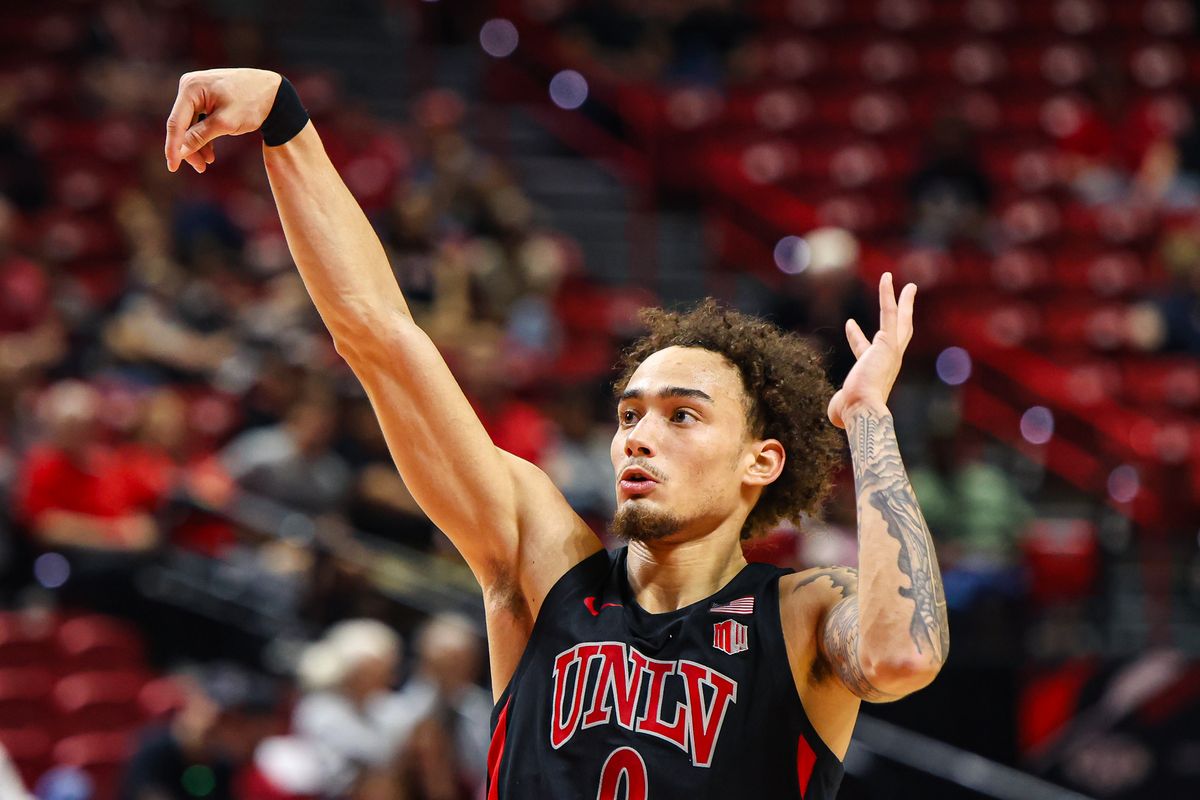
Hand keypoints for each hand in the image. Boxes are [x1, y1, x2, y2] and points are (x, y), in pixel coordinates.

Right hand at [164, 68, 281, 173]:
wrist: (272, 92)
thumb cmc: (251, 104)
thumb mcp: (225, 123)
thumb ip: (200, 136)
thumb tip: (180, 151)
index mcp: (190, 88)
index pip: (175, 123)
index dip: (173, 147)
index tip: (172, 168)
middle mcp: (189, 86)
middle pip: (181, 125)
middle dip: (190, 148)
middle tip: (201, 168)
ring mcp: (196, 91)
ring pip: (189, 125)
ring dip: (197, 145)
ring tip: (209, 161)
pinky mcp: (204, 98)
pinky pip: (198, 121)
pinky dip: (203, 137)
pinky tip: (210, 152)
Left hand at [827, 272, 915, 428]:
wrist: (862, 408)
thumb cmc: (851, 412)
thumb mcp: (842, 409)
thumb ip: (838, 408)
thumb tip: (835, 414)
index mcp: (876, 371)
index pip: (865, 349)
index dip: (856, 336)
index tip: (849, 323)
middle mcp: (888, 359)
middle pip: (900, 329)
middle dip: (903, 311)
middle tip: (908, 292)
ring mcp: (891, 349)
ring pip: (897, 317)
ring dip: (899, 297)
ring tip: (892, 276)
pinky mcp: (888, 341)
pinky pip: (889, 312)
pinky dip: (888, 294)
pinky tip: (887, 278)